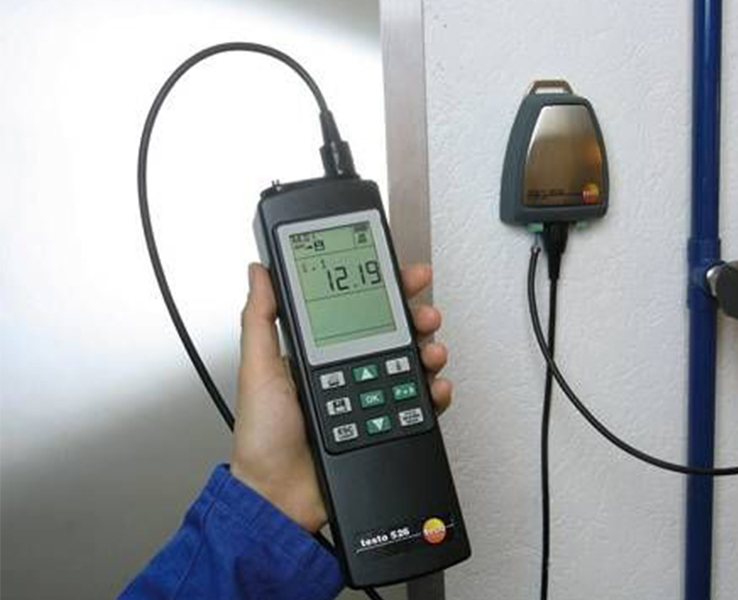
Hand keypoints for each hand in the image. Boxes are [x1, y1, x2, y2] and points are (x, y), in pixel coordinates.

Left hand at [231, 262, 451, 531]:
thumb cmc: (262, 438)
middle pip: (394, 333)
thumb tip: (259, 272)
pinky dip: (434, 393)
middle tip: (425, 313)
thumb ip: (260, 319)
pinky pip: (420, 405)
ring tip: (430, 351)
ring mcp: (370, 398)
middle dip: (416, 317)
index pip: (358, 311)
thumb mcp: (257, 370)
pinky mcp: (387, 425)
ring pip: (412, 365)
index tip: (404, 274)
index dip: (385, 290)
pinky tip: (432, 387)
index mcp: (320, 353)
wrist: (278, 496)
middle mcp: (348, 371)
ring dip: (429, 351)